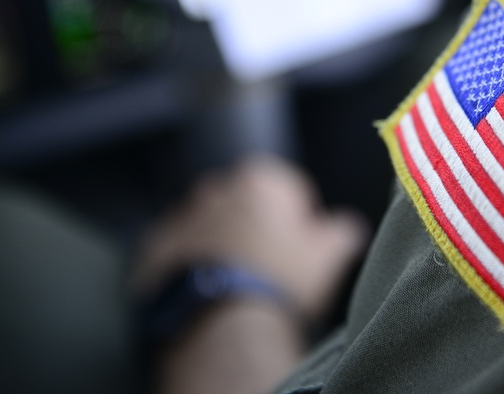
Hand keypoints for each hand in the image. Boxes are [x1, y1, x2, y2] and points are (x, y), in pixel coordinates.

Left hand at [132, 155, 368, 319]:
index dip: (300, 219)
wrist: (222, 323)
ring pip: (209, 224)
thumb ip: (342, 231)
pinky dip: (191, 262)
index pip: (289, 188)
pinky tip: (208, 288)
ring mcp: (181, 217)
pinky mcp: (155, 247)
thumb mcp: (329, 256)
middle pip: (245, 204)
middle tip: (270, 265)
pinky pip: (178, 249)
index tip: (303, 247)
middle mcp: (217, 189)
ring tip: (237, 280)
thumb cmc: (281, 281)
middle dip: (256, 225)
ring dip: (222, 242)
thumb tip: (349, 227)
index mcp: (261, 180)